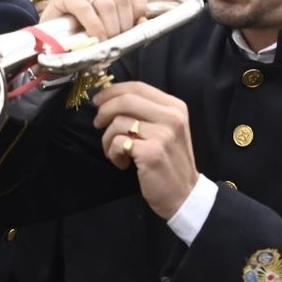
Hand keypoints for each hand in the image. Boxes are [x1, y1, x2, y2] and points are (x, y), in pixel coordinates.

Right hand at [39, 0, 145, 40]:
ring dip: (110, 28)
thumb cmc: (78, 31)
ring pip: (107, 4)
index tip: (133, 30)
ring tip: (105, 42)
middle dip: (123, 25)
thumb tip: (142, 23)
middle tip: (116, 41)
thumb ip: (125, 23)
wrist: (47, 40)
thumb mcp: (107, 26)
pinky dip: (94, 26)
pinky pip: (86, 9)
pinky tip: (96, 38)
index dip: (138, 11)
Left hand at [92, 81, 197, 218]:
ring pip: (118, 122)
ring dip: (107, 138)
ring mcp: (162, 135)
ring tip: (115, 152)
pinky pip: (118, 143)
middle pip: (126, 100)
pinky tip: (122, 163)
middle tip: (97, 123)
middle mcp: (171, 118)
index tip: (99, 100)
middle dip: (104, 110)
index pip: (138, 86)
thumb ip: (147, 112)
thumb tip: (111, 98)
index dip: (113, 91)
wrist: (183, 194)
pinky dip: (113, 153)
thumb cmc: (170, 161)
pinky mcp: (151, 153)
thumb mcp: (168, 129)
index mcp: (175, 107)